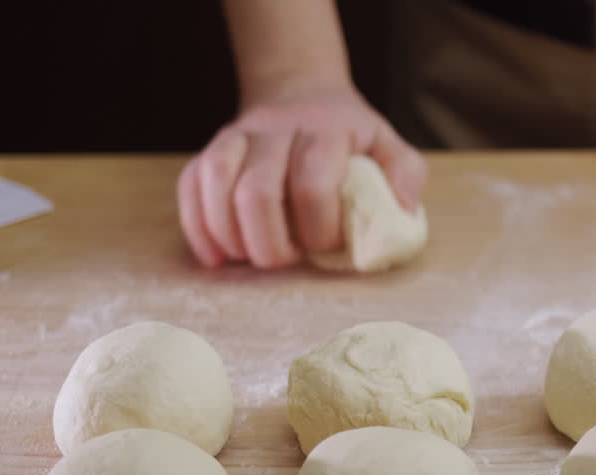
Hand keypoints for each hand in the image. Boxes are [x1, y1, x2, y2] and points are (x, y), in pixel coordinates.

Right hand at [177, 87, 425, 267]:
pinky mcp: (210, 150)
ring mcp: (237, 136)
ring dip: (232, 238)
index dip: (319, 229)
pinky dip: (199, 228)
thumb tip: (404, 207)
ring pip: (215, 187)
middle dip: (271, 244)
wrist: (301, 93)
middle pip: (256, 193)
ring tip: (255, 258)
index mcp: (325, 130)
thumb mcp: (388, 145)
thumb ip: (406, 173)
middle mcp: (275, 128)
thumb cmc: (350, 137)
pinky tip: (218, 256)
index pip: (312, 185)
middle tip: (289, 260)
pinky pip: (190, 187)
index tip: (330, 246)